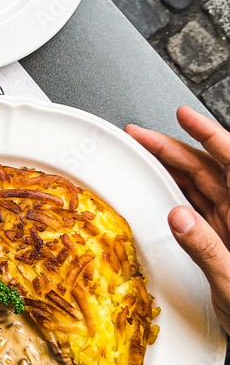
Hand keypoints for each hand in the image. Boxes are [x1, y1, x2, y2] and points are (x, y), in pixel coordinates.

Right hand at [126, 106, 229, 331]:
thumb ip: (207, 248)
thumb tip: (179, 217)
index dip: (209, 135)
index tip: (186, 116)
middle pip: (208, 170)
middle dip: (174, 148)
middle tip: (142, 136)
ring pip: (200, 187)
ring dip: (173, 168)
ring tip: (145, 154)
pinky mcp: (221, 242)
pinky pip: (196, 210)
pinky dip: (176, 195)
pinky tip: (161, 189)